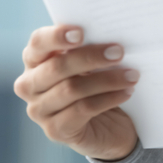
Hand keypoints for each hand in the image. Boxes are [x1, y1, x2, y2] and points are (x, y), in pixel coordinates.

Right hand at [13, 24, 139, 160]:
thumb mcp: (92, 63)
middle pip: (57, 67)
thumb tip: (110, 35)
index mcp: (35, 60)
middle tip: (119, 52)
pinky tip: (127, 92)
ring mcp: (39, 110)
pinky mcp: (55, 130)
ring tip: (132, 75)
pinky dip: (109, 99)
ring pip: (71, 89)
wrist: (108, 126)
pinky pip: (83, 109)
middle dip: (90, 57)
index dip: (56, 36)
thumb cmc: (98, 83)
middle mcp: (30, 85)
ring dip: (107, 80)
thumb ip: (91, 48)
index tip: (81, 32)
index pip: (38, 43)